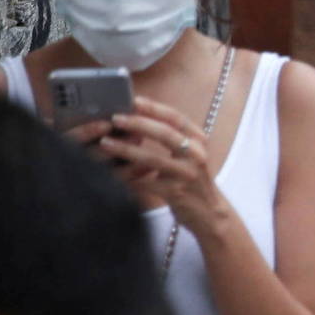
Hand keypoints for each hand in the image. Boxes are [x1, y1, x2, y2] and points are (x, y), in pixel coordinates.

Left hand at [92, 96, 226, 229]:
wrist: (209, 213)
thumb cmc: (192, 181)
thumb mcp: (189, 155)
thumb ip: (172, 139)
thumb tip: (139, 118)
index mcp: (199, 141)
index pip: (176, 118)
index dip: (154, 108)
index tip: (133, 100)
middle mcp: (196, 155)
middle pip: (165, 133)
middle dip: (137, 124)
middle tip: (115, 118)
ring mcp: (187, 174)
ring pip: (152, 158)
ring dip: (125, 149)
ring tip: (105, 142)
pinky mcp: (176, 192)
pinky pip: (145, 182)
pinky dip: (126, 178)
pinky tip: (110, 173)